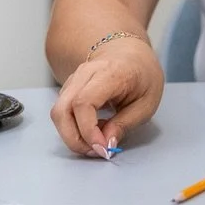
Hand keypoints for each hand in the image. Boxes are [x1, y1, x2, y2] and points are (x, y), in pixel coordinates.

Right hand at [50, 41, 164, 157]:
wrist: (131, 53)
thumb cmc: (143, 77)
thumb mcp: (146, 104)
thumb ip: (124, 125)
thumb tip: (105, 145)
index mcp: (109, 74)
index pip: (83, 102)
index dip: (88, 131)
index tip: (103, 148)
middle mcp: (85, 73)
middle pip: (62, 109)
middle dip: (73, 139)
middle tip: (96, 151)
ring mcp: (74, 78)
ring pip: (58, 111)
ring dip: (71, 135)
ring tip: (96, 142)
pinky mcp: (69, 86)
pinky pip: (62, 110)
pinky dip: (72, 127)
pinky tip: (91, 131)